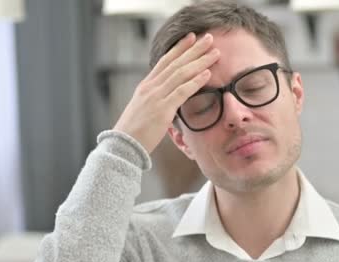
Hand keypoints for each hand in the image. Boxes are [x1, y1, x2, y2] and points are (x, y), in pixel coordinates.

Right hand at [113, 32, 219, 152]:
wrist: (123, 146)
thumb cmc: (134, 132)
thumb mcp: (143, 110)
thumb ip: (155, 100)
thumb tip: (167, 97)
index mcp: (146, 86)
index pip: (165, 61)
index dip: (179, 48)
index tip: (191, 37)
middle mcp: (150, 87)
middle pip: (175, 63)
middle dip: (193, 49)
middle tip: (209, 37)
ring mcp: (155, 97)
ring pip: (181, 73)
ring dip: (199, 62)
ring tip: (215, 53)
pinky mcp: (161, 109)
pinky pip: (181, 91)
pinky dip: (195, 82)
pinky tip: (207, 74)